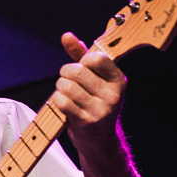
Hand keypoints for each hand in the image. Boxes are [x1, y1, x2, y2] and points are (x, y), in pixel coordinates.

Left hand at [51, 32, 126, 157]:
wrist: (100, 141)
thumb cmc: (94, 103)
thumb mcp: (94, 78)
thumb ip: (80, 55)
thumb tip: (66, 36)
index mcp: (118, 80)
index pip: (96, 58)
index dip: (82, 61)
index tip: (82, 69)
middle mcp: (113, 95)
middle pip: (77, 71)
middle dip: (65, 73)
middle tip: (66, 80)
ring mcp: (101, 110)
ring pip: (67, 86)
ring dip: (59, 88)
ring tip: (65, 93)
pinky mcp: (86, 122)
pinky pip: (62, 102)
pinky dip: (57, 101)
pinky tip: (63, 104)